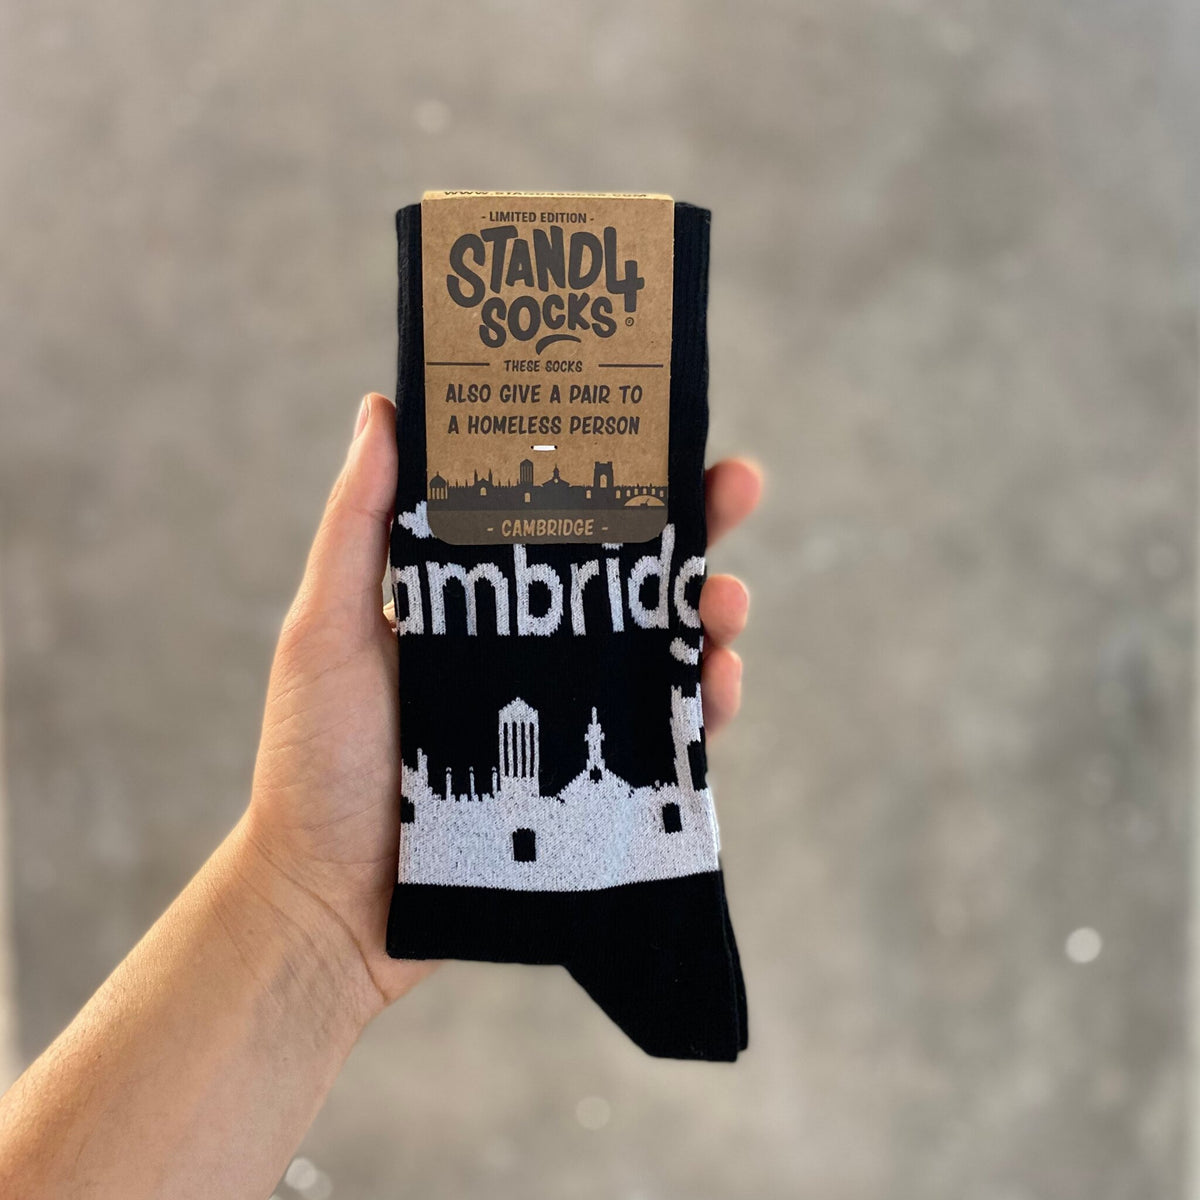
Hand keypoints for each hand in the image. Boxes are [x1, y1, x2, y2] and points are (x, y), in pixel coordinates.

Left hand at [240, 393, 762, 1015]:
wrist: (332, 904)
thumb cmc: (315, 763)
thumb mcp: (326, 630)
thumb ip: (357, 526)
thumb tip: (384, 409)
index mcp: (475, 599)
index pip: (555, 518)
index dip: (609, 470)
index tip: (658, 425)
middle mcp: (530, 648)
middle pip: (627, 574)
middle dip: (691, 526)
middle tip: (737, 486)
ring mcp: (566, 714)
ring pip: (662, 647)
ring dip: (710, 612)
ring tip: (728, 602)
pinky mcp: (591, 781)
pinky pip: (665, 734)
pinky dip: (704, 704)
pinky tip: (720, 682)